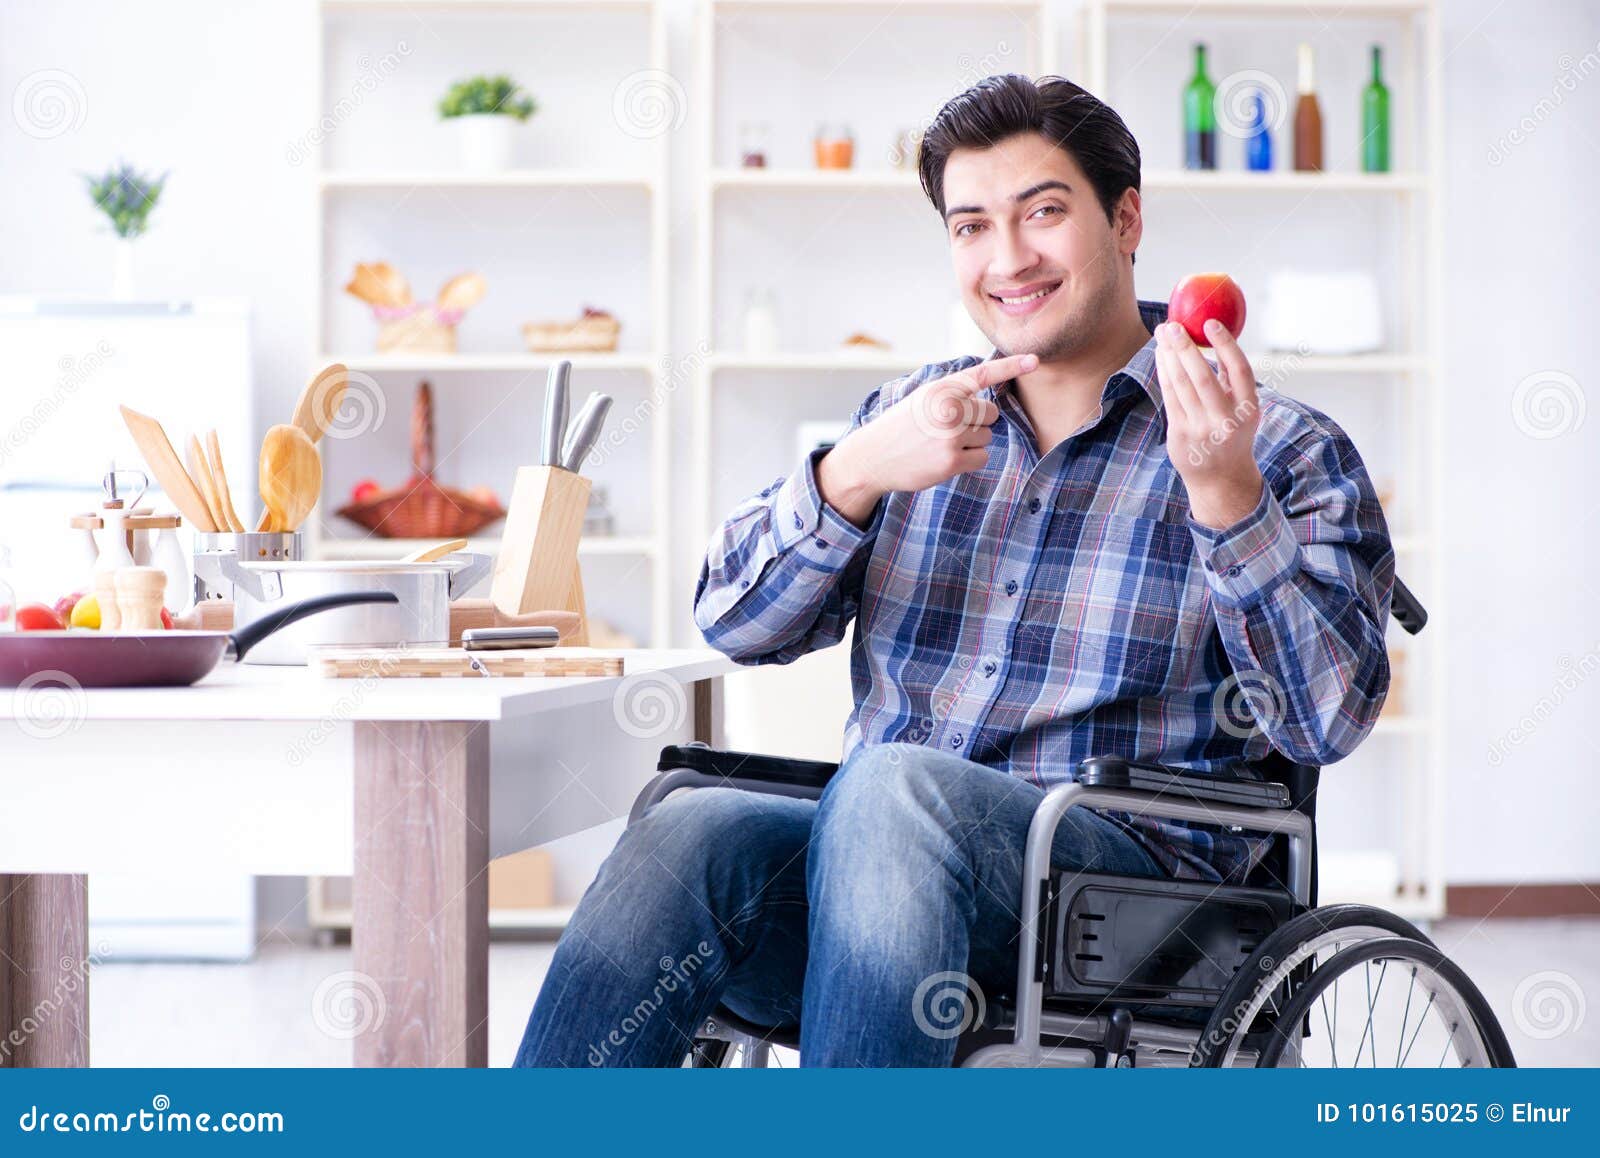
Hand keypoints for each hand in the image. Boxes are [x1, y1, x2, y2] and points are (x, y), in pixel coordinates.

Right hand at [817, 353, 1037, 525]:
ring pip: (987, 436)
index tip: (1034, 360)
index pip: (983, 375)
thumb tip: (991, 406)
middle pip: (991, 413)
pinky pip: (982, 457)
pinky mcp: (951, 461)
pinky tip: (945, 459)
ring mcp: (951, 436)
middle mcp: (948, 409)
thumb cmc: (901, 426)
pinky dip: (969, 460)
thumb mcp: (923, 398)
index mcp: (942, 389)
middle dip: (976, 421)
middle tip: (946, 428)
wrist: (872, 457)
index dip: (1012, 366)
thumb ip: (953, 394)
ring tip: (941, 443)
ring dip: (971, 442)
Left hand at [1155, 319, 1264, 528]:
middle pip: (1203, 377)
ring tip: (1163, 334)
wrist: (1220, 477)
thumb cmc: (1232, 431)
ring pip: (1181, 385)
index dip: (1226, 344)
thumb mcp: (1242, 407)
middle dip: (1185, 348)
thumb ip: (1231, 377)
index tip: (1211, 322)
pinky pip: (1169, 396)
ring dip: (1169, 356)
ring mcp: (1200, 429)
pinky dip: (1163, 372)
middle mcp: (1225, 420)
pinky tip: (1160, 356)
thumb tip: (1215, 334)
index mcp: (1248, 409)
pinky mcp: (1180, 434)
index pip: (1240, 371)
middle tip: (1173, 325)